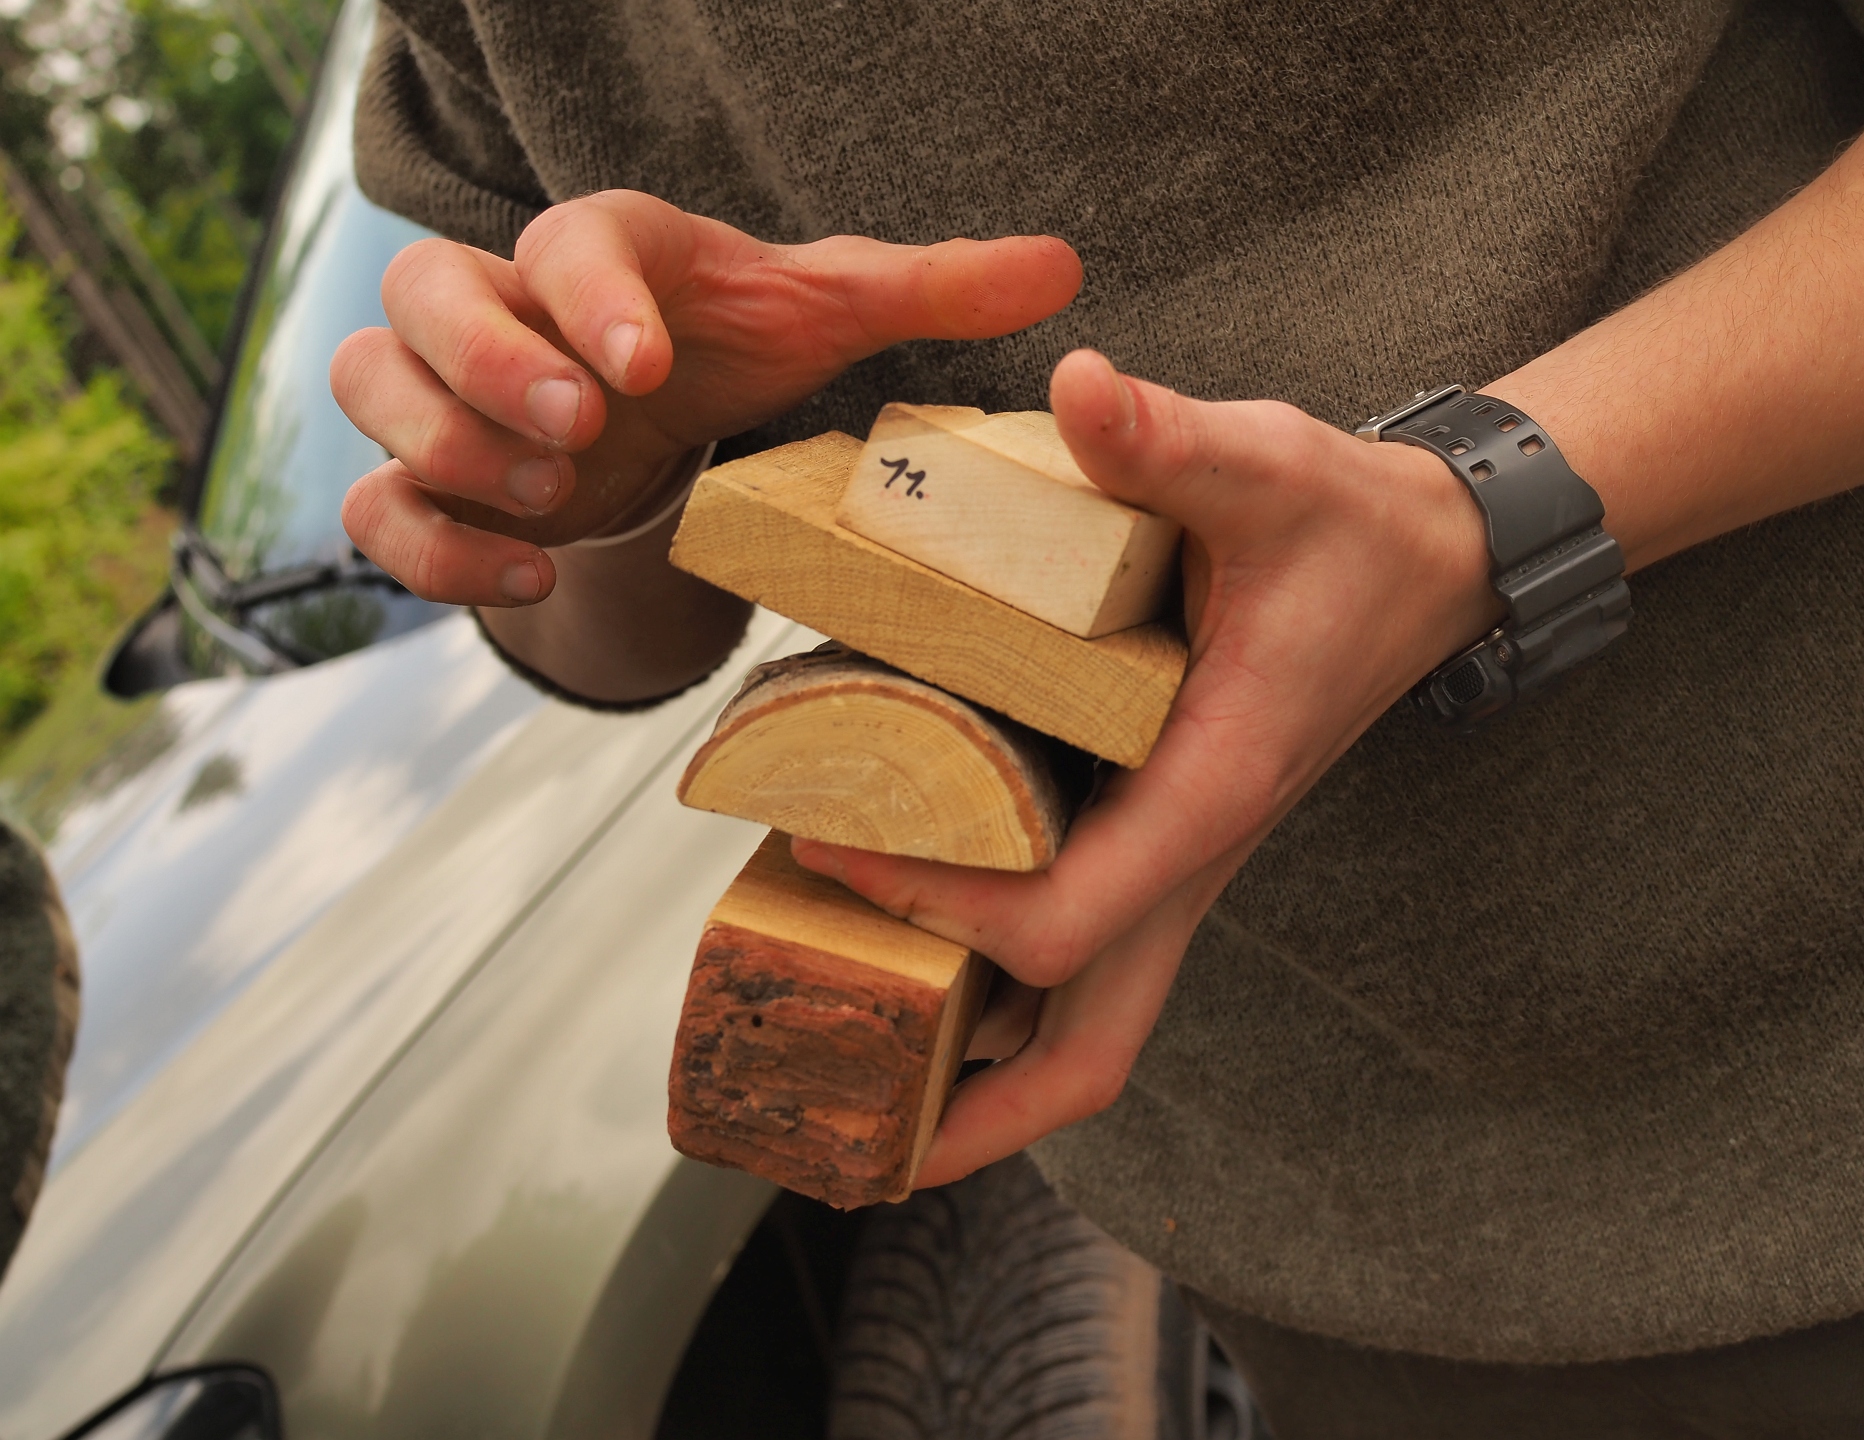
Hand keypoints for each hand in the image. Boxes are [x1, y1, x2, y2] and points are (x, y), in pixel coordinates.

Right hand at [332, 191, 1082, 604]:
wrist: (655, 405)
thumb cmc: (734, 343)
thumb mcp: (831, 317)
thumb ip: (932, 290)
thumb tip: (1065, 265)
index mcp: (605, 248)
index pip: (568, 239)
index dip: (588, 293)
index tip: (638, 362)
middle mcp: (505, 302)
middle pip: (425, 290)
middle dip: (488, 359)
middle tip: (580, 425)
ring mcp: (450, 391)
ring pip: (374, 384)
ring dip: (447, 441)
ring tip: (552, 496)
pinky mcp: (429, 479)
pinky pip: (376, 502)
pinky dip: (431, 548)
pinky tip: (534, 574)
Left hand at [791, 348, 1496, 1187]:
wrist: (1432, 558)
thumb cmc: (1347, 524)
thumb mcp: (1267, 466)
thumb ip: (1171, 439)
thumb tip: (1081, 384)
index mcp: (1208, 793)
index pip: (1063, 922)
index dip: (938, 908)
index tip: (832, 849)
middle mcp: (1191, 858)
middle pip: (1087, 1052)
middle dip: (970, 1116)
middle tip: (844, 1131)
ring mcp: (1179, 864)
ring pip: (1086, 1023)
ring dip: (977, 1071)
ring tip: (848, 1058)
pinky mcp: (1164, 842)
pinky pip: (1082, 957)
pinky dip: (1001, 990)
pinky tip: (916, 953)